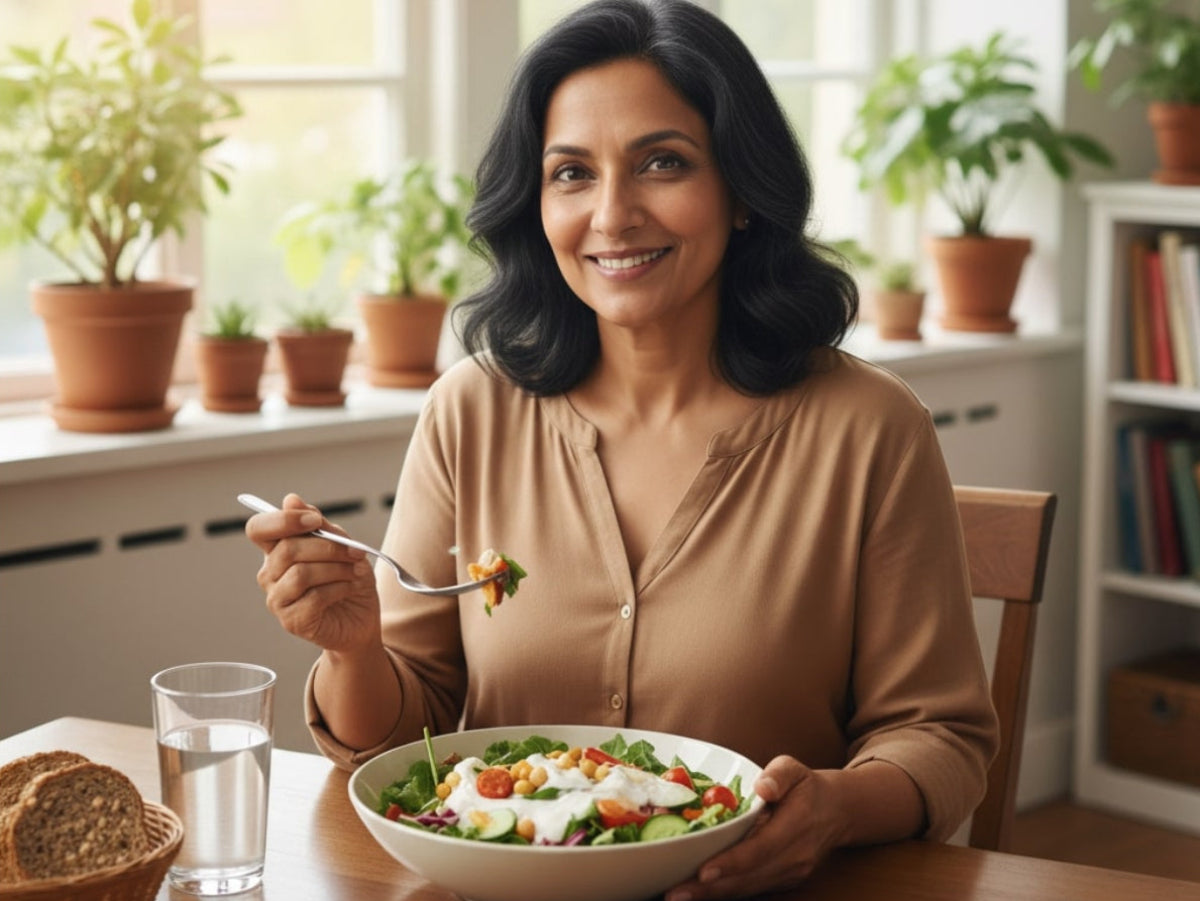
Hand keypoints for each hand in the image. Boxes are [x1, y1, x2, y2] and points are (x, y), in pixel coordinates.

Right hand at [245, 492, 382, 653]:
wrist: (362, 618)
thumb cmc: (349, 578)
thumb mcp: (341, 545)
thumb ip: (319, 526)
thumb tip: (291, 499)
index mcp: (277, 550)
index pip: (258, 528)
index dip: (283, 520)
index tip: (315, 521)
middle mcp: (270, 574)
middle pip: (287, 549)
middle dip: (328, 547)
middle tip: (355, 553)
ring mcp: (277, 599)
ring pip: (301, 573)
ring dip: (336, 569)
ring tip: (355, 572)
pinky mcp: (291, 621)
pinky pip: (313, 597)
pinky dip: (339, 588)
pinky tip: (349, 588)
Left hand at [665, 756, 843, 900]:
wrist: (837, 812)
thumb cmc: (806, 787)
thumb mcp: (794, 769)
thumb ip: (778, 774)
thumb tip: (762, 787)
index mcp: (797, 825)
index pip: (761, 849)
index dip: (732, 862)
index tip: (703, 870)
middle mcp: (795, 856)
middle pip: (749, 877)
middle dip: (710, 888)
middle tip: (674, 892)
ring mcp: (791, 873)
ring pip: (749, 889)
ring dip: (713, 895)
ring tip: (678, 895)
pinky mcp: (784, 881)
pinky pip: (753, 890)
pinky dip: (725, 892)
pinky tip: (699, 893)